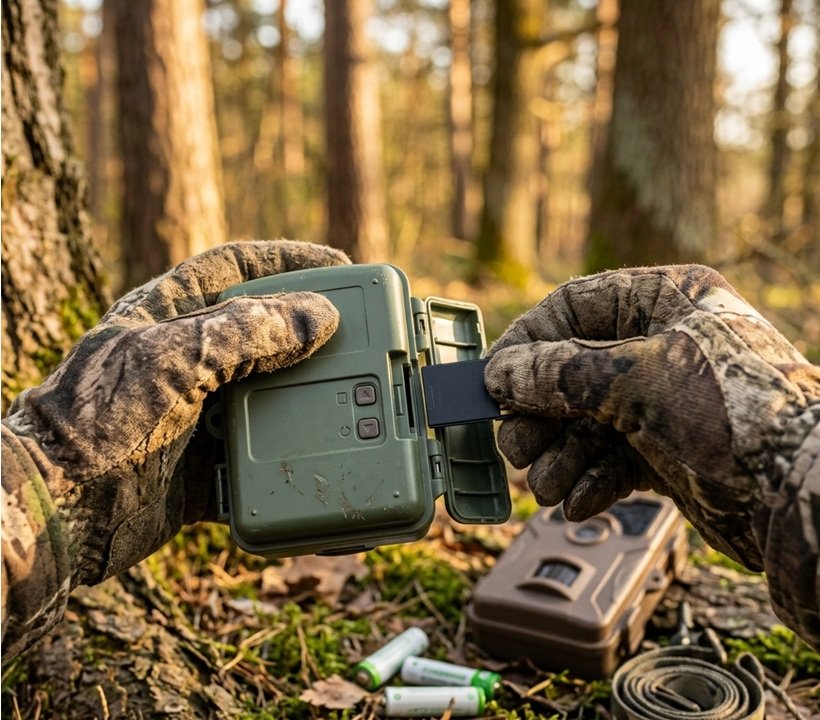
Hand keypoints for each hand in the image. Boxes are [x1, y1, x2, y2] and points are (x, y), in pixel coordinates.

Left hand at [4, 240, 348, 587]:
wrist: (54, 512)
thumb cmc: (94, 420)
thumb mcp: (171, 359)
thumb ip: (245, 333)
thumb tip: (319, 319)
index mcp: (169, 316)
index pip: (236, 268)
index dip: (289, 260)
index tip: (340, 264)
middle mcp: (186, 361)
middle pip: (263, 335)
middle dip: (310, 336)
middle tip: (360, 337)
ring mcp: (195, 415)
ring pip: (266, 399)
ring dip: (306, 403)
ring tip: (351, 400)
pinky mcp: (203, 466)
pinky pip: (258, 458)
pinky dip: (288, 462)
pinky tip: (316, 460)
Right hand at [484, 265, 818, 568]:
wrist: (805, 499)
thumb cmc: (736, 415)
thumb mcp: (637, 381)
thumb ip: (560, 375)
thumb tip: (500, 374)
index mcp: (663, 300)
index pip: (573, 306)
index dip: (528, 341)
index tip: (495, 379)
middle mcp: (660, 345)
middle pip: (571, 371)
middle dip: (540, 414)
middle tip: (516, 447)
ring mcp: (663, 400)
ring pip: (586, 421)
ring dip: (559, 456)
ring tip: (545, 488)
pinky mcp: (666, 449)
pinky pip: (609, 457)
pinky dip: (590, 479)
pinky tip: (579, 501)